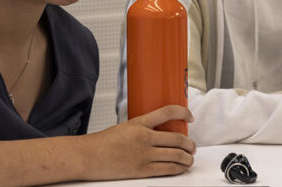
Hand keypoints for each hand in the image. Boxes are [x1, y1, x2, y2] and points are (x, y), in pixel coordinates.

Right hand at [81, 105, 195, 180]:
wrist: (89, 156)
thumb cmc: (102, 143)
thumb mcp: (124, 128)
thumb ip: (141, 129)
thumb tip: (157, 133)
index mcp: (139, 123)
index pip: (167, 112)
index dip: (183, 113)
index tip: (189, 116)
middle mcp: (144, 137)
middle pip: (177, 138)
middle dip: (189, 144)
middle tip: (192, 146)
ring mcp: (144, 154)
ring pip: (177, 155)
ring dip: (188, 158)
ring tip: (189, 159)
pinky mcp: (142, 170)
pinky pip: (168, 169)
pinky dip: (179, 169)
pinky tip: (181, 168)